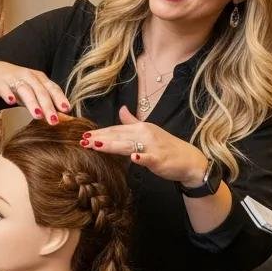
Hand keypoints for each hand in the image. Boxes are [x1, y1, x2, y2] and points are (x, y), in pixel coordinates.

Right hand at [0, 60, 70, 123]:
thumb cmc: (17, 83)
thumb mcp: (32, 91)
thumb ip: (43, 103)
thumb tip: (58, 118)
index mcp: (39, 78)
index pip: (52, 88)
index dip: (60, 98)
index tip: (67, 110)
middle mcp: (29, 76)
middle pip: (40, 91)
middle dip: (48, 106)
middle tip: (54, 120)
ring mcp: (14, 78)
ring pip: (25, 90)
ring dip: (32, 102)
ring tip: (38, 115)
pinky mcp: (0, 82)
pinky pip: (4, 88)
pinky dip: (8, 94)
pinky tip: (11, 102)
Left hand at [83, 106, 208, 183]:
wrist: (189, 160)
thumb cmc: (167, 147)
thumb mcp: (149, 131)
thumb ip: (132, 122)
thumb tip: (121, 110)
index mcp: (141, 128)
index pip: (116, 129)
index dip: (100, 132)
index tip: (84, 134)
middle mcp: (145, 134)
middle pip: (118, 136)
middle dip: (100, 137)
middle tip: (82, 140)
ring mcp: (153, 147)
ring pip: (128, 145)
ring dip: (112, 145)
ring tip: (96, 145)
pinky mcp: (160, 159)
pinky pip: (149, 158)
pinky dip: (141, 158)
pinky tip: (132, 158)